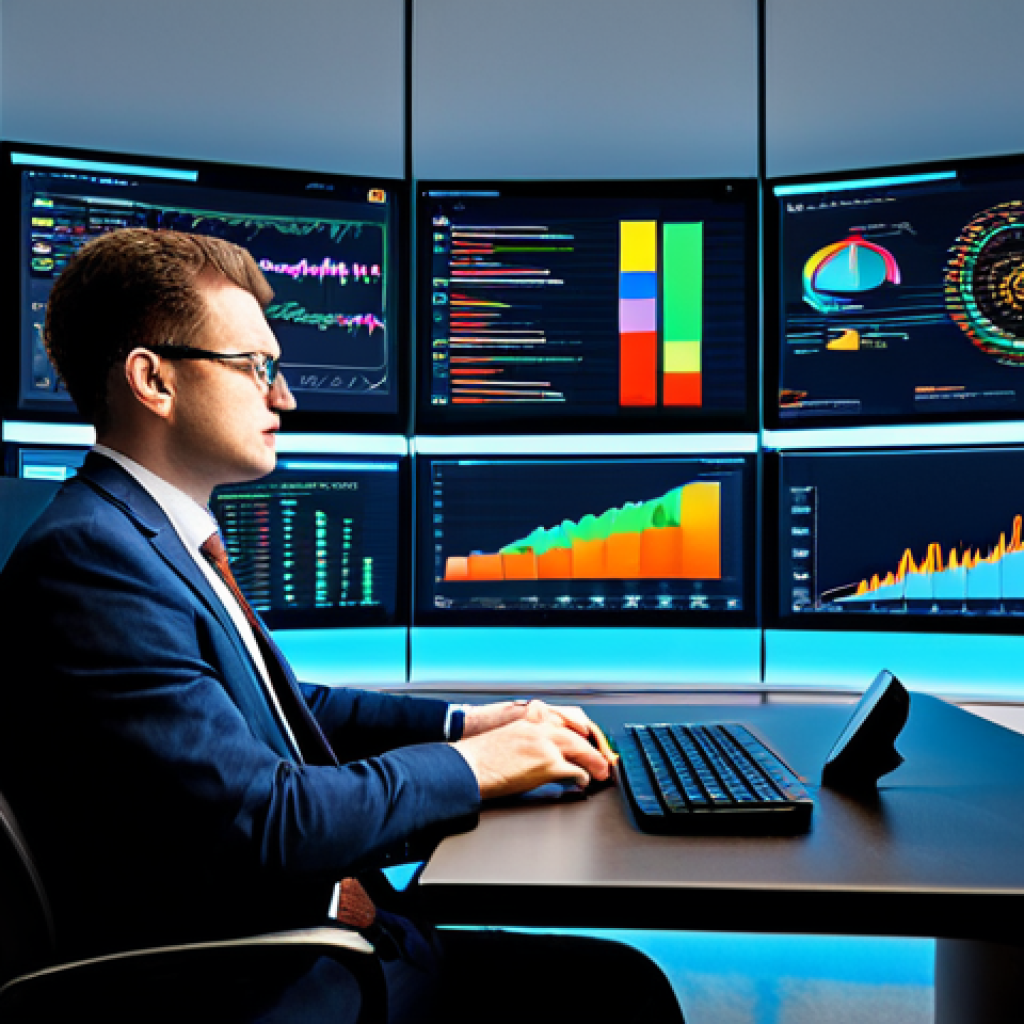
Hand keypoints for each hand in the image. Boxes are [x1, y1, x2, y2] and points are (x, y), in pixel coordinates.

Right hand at [463, 699, 616, 765]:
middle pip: (575, 735)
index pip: (562, 723)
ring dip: (594, 761)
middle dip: (591, 748)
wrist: (467, 766)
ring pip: (580, 749)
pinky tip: (583, 782)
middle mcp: (538, 730)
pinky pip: (574, 770)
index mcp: (527, 723)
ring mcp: (544, 746)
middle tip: (600, 760)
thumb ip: (524, 741)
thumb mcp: (505, 739)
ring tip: (600, 771)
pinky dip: (583, 776)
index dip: (579, 733)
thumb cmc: (478, 758)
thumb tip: (535, 756)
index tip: (586, 740)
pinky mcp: (546, 765)